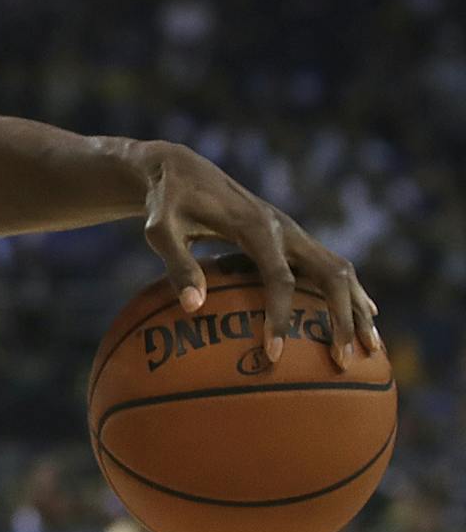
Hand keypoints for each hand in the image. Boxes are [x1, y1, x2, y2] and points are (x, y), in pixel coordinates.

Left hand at [138, 141, 379, 369]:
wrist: (182, 170)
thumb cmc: (166, 203)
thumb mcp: (160, 229)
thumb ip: (177, 263)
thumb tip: (193, 307)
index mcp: (255, 226)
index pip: (279, 278)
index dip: (278, 316)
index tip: (272, 354)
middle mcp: (284, 228)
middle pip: (331, 274)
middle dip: (342, 317)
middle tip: (342, 361)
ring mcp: (293, 232)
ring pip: (340, 270)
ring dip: (357, 308)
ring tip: (370, 350)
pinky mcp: (292, 238)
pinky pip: (330, 267)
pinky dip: (350, 294)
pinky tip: (363, 319)